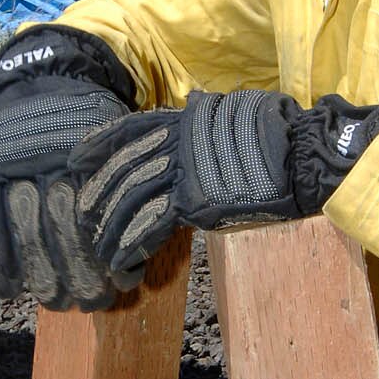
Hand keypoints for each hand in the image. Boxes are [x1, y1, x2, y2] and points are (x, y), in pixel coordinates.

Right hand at [0, 25, 142, 308]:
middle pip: (58, 228)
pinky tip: (9, 289)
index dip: (108, 253)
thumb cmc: (95, 114)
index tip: (124, 282)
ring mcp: (9, 169)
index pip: (94, 214)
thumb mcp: (122, 132)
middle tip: (92, 302)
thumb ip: (134, 173)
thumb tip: (168, 219)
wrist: (47, 73)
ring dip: (40, 274)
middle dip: (76, 272)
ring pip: (23, 232)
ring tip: (56, 300)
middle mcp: (42, 161)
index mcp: (81, 152)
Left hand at [69, 88, 378, 274]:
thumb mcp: (235, 119)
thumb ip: (207, 123)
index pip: (131, 129)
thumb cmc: (279, 140)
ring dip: (110, 228)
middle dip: (97, 194)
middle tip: (82, 216)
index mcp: (185, 120)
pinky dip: (132, 245)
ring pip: (129, 198)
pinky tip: (122, 262)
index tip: (77, 158)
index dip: (100, 144)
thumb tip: (196, 115)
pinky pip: (151, 224)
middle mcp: (178, 142)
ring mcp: (185, 170)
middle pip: (122, 167)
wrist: (302, 156)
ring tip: (99, 250)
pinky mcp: (195, 200)